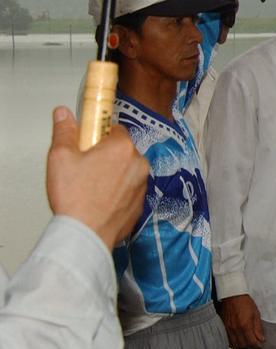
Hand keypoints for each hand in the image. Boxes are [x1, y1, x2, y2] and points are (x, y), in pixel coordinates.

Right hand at [46, 106, 147, 249]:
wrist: (86, 234)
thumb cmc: (75, 197)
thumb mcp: (60, 157)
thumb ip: (64, 131)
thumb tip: (64, 114)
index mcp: (123, 148)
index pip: (114, 128)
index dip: (98, 134)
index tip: (86, 143)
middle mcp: (139, 164)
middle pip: (122, 151)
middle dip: (105, 155)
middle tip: (84, 167)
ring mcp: (143, 186)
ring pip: (126, 171)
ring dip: (112, 174)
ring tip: (90, 187)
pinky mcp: (141, 205)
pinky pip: (128, 191)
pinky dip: (117, 193)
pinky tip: (99, 200)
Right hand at [218, 294, 264, 348]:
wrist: (232, 295)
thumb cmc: (245, 302)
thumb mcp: (256, 314)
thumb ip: (258, 328)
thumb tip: (261, 339)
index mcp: (245, 325)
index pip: (252, 342)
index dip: (257, 345)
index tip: (260, 345)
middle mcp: (235, 329)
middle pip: (243, 345)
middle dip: (250, 346)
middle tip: (254, 343)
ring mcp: (228, 329)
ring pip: (235, 345)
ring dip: (242, 345)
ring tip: (247, 342)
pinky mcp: (223, 328)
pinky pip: (228, 341)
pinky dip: (234, 343)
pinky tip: (238, 340)